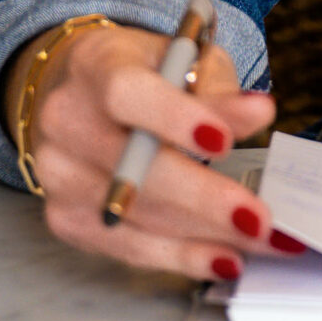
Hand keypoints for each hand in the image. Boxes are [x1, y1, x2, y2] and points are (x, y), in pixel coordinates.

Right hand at [4, 19, 283, 281]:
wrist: (84, 94)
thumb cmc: (148, 73)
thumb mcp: (186, 61)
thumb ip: (217, 90)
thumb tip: (258, 113)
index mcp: (95, 65)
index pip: (124, 93)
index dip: (173, 119)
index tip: (224, 142)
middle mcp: (66, 121)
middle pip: (133, 169)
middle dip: (204, 198)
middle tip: (261, 218)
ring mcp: (60, 175)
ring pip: (136, 217)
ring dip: (205, 235)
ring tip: (261, 241)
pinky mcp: (65, 218)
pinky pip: (128, 248)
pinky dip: (181, 256)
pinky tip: (223, 259)